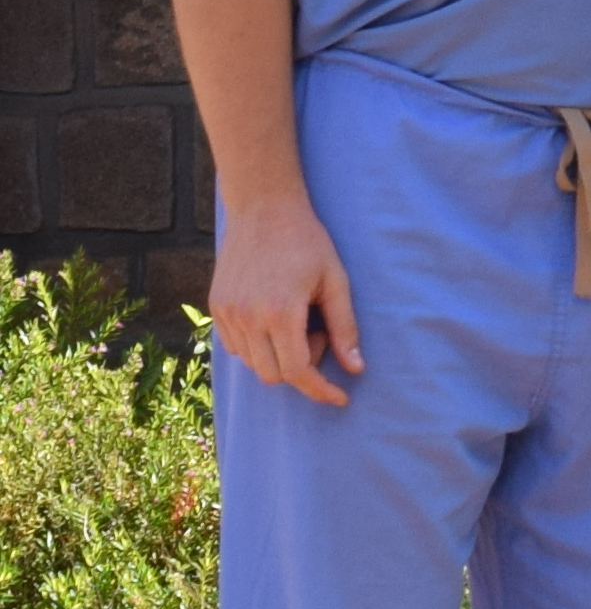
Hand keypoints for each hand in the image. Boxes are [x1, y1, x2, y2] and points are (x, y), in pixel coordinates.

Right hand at [206, 191, 360, 409]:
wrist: (263, 210)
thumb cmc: (308, 243)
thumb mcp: (336, 282)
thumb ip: (345, 328)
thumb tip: (356, 369)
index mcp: (279, 312)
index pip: (298, 371)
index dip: (320, 390)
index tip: (341, 398)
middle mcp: (247, 317)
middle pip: (274, 375)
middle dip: (303, 367)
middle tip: (318, 332)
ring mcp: (226, 314)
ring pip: (253, 364)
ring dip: (280, 356)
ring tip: (298, 319)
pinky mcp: (216, 308)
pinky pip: (237, 347)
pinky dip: (260, 346)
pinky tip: (277, 318)